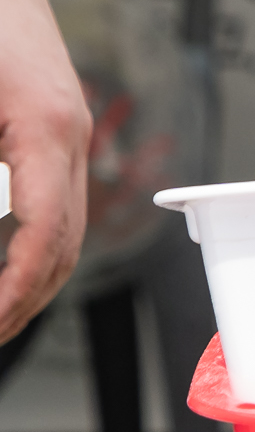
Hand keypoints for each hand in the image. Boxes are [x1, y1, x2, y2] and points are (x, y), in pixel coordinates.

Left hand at [0, 18, 89, 341]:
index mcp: (45, 129)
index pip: (43, 237)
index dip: (12, 293)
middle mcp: (69, 135)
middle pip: (68, 245)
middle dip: (25, 302)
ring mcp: (70, 132)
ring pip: (70, 231)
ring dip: (34, 281)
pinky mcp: (57, 129)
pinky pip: (59, 204)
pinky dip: (35, 249)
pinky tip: (6, 266)